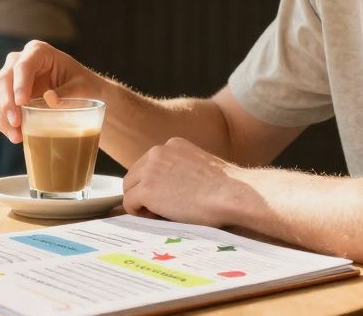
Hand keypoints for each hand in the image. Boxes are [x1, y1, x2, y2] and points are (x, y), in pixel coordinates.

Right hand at [0, 40, 100, 143]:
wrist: (84, 97)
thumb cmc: (86, 88)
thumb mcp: (84, 88)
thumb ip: (69, 93)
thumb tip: (49, 100)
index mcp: (39, 52)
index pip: (24, 65)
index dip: (20, 83)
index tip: (22, 103)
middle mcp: (20, 61)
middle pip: (4, 79)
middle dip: (7, 102)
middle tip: (16, 123)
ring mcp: (12, 78)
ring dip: (2, 116)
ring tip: (17, 136)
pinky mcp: (8, 95)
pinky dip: (3, 123)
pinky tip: (15, 136)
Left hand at [122, 138, 259, 227]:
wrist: (234, 194)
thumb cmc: (226, 188)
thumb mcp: (201, 168)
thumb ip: (181, 170)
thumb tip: (167, 189)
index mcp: (172, 145)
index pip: (149, 164)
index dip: (153, 184)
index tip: (167, 198)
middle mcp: (158, 151)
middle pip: (135, 175)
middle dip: (143, 192)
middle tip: (161, 210)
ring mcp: (150, 169)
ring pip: (129, 188)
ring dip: (140, 203)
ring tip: (161, 215)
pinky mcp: (146, 189)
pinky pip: (129, 203)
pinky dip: (138, 213)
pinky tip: (157, 218)